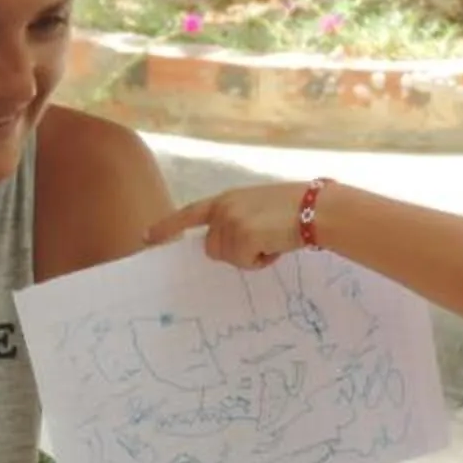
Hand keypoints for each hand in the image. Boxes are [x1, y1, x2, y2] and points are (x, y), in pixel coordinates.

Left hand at [147, 184, 310, 269]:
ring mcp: (231, 222)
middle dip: (235, 252)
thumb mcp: (257, 206)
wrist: (317, 208)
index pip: (190, 213)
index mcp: (226, 198)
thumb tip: (223, 245)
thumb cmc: (295, 208)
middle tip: (263, 240)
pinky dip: (261, 261)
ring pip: (228, 258)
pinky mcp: (242, 237)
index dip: (167, 227)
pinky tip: (276, 245)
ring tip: (272, 239)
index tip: (145, 237)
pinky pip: (244, 264)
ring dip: (250, 256)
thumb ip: (236, 219)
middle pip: (212, 249)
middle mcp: (223, 209)